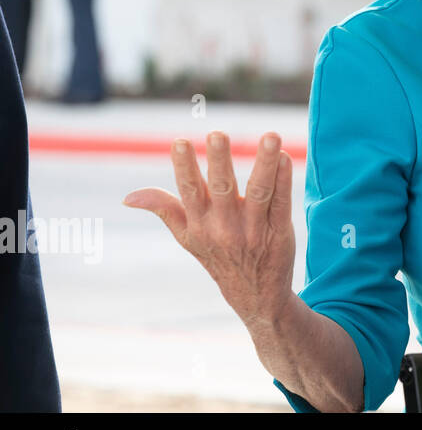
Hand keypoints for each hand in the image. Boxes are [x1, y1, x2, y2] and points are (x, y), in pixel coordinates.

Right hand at [123, 132, 295, 326]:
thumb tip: (128, 196)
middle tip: (217, 134)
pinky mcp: (280, 232)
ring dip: (264, 163)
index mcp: (199, 225)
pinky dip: (284, 180)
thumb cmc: (218, 255)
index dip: (184, 167)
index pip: (189, 192)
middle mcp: (224, 228)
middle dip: (220, 161)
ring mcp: (253, 230)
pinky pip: (282, 203)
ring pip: (260, 192)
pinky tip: (284, 157)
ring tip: (270, 136)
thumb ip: (164, 210)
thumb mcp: (187, 238)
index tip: (179, 142)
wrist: (256, 295)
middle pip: (222, 189)